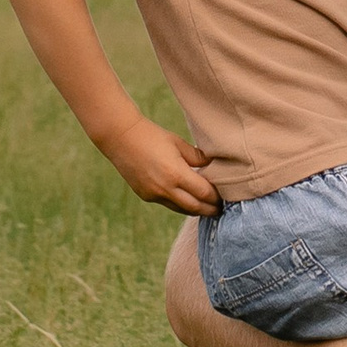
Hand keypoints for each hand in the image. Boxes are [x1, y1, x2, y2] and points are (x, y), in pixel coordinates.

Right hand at [101, 115, 218, 214]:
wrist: (121, 138)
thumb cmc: (153, 136)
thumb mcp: (179, 144)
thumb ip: (198, 157)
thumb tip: (214, 165)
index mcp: (176, 174)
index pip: (204, 193)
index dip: (216, 197)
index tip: (225, 196)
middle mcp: (165, 189)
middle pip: (195, 207)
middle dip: (210, 210)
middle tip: (221, 210)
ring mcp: (154, 194)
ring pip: (181, 209)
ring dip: (195, 210)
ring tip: (207, 208)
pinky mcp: (146, 196)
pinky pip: (168, 204)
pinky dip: (180, 204)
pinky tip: (188, 200)